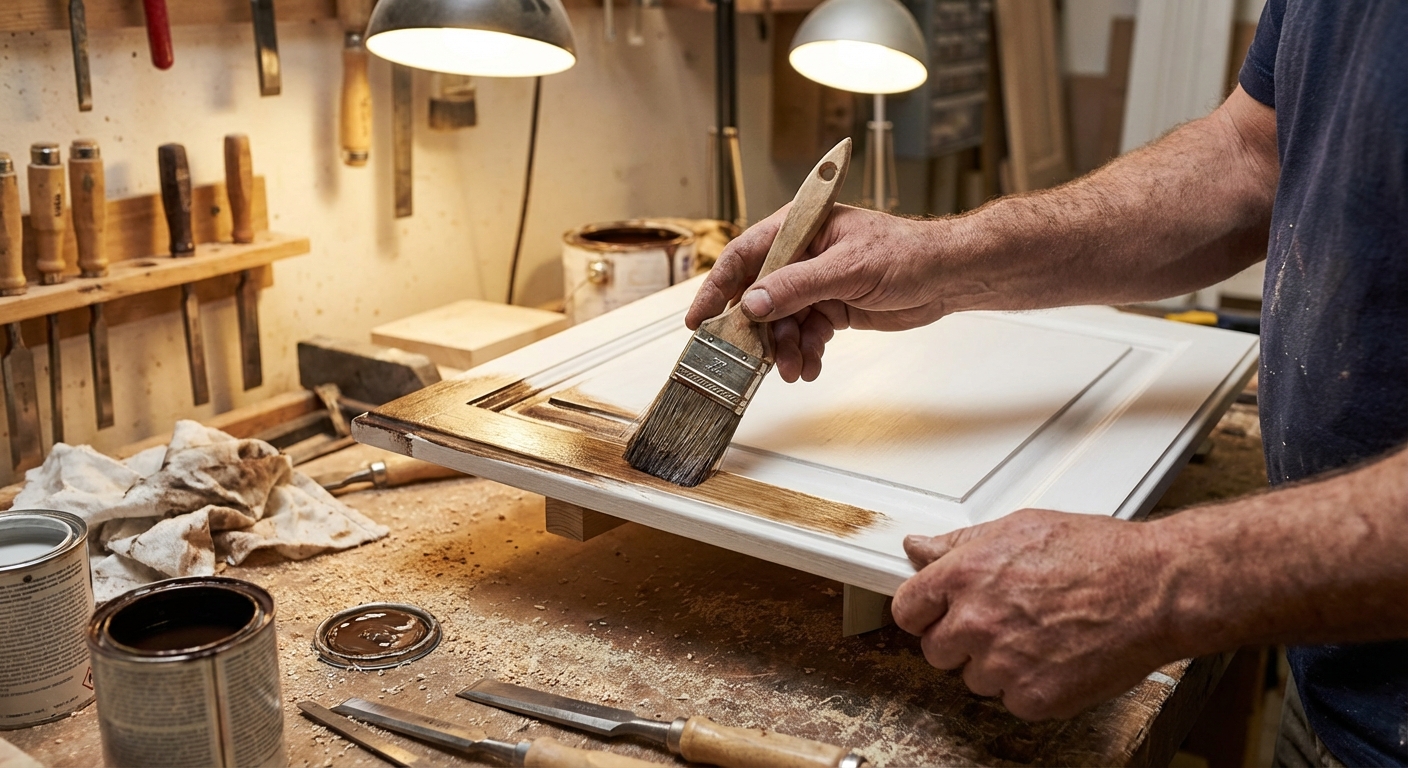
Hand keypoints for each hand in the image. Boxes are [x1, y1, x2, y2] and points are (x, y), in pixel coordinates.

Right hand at [687, 205, 982, 382]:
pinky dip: (805, 352)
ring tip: (793, 369)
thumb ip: (798, 286)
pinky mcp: (832, 307)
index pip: (745, 255)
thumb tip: (754, 303)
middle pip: (760, 295)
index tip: (700, 319)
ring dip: (784, 348)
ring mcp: (816, 282)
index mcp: (800, 228)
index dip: (718, 287)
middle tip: (751, 359)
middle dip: (758, 331)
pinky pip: (806, 333)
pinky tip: (810, 366)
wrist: (948, 277)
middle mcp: (802, 254)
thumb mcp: (848, 269)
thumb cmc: (907, 254)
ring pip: (783, 321)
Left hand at [891, 509, 1178, 719]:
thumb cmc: (1098, 553)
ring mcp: (1003, 664)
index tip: (938, 614)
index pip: (907, 609)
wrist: (1155, 589)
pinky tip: (1055, 657)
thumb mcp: (1019, 529)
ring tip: (1039, 635)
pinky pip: (1010, 701)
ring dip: (997, 665)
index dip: (924, 612)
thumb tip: (918, 548)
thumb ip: (960, 545)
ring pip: (974, 678)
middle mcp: (976, 621)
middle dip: (962, 639)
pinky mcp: (1033, 697)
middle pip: (936, 650)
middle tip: (1003, 622)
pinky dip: (1030, 687)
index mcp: (965, 575)